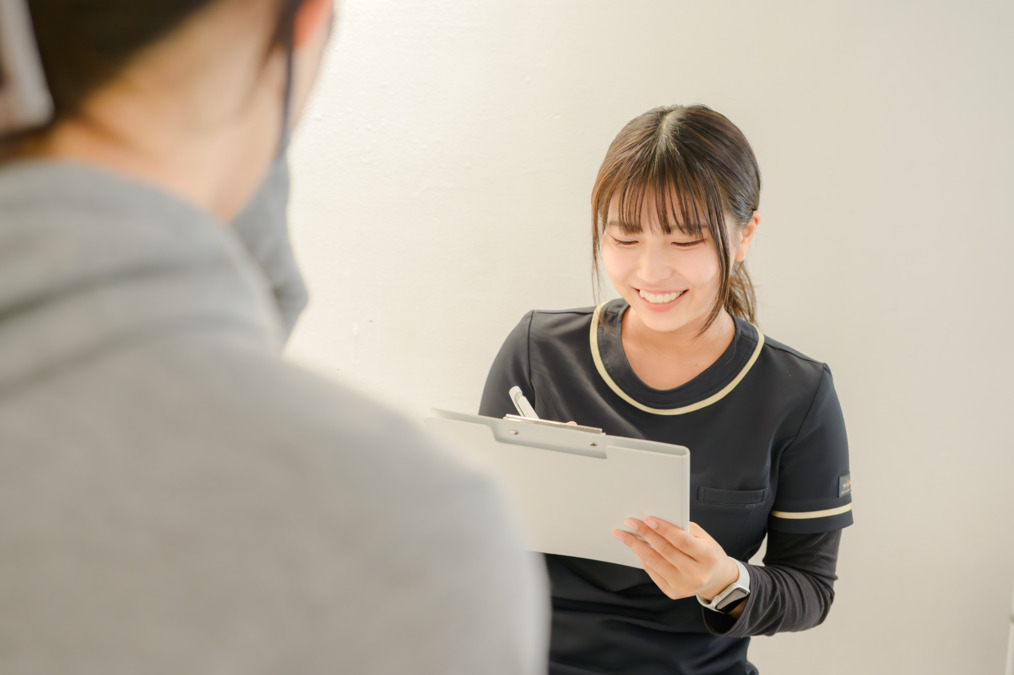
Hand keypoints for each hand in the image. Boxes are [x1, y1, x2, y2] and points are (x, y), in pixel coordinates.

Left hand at [612, 518, 738, 601]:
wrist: (717, 580)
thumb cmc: (708, 554)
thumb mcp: (704, 538)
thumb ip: (683, 529)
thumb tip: (656, 521)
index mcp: (707, 557)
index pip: (682, 541)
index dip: (664, 529)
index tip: (648, 519)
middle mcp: (696, 574)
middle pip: (664, 551)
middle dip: (644, 534)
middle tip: (630, 523)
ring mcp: (684, 586)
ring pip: (654, 563)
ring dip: (636, 547)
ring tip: (625, 535)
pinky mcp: (673, 592)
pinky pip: (653, 573)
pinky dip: (643, 558)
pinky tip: (636, 548)